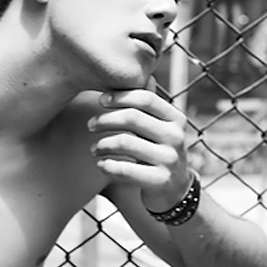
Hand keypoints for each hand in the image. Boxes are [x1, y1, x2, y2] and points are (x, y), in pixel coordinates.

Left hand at [88, 86, 191, 212]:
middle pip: (132, 118)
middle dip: (105, 120)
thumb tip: (143, 74)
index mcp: (175, 119)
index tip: (100, 100)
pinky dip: (107, 165)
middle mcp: (175, 137)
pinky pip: (124, 169)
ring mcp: (169, 159)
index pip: (145, 99)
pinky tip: (101, 165)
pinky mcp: (159, 181)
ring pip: (124, 143)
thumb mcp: (159, 130)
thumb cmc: (157, 155)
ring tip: (94, 149)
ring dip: (102, 145)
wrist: (175, 193)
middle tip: (90, 125)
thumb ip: (148, 109)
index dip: (120, 97)